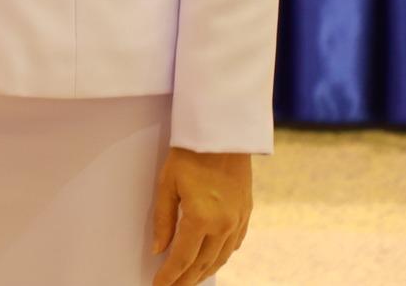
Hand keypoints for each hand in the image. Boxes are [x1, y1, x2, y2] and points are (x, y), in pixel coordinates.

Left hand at [151, 148, 251, 285]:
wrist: (223, 134)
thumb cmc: (189, 155)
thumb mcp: (167, 185)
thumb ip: (163, 221)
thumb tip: (158, 250)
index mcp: (201, 218)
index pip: (182, 258)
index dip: (169, 276)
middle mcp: (223, 225)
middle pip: (203, 264)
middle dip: (186, 280)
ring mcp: (238, 221)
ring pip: (221, 258)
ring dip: (204, 273)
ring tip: (189, 281)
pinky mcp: (246, 214)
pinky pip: (234, 245)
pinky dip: (221, 258)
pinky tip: (212, 262)